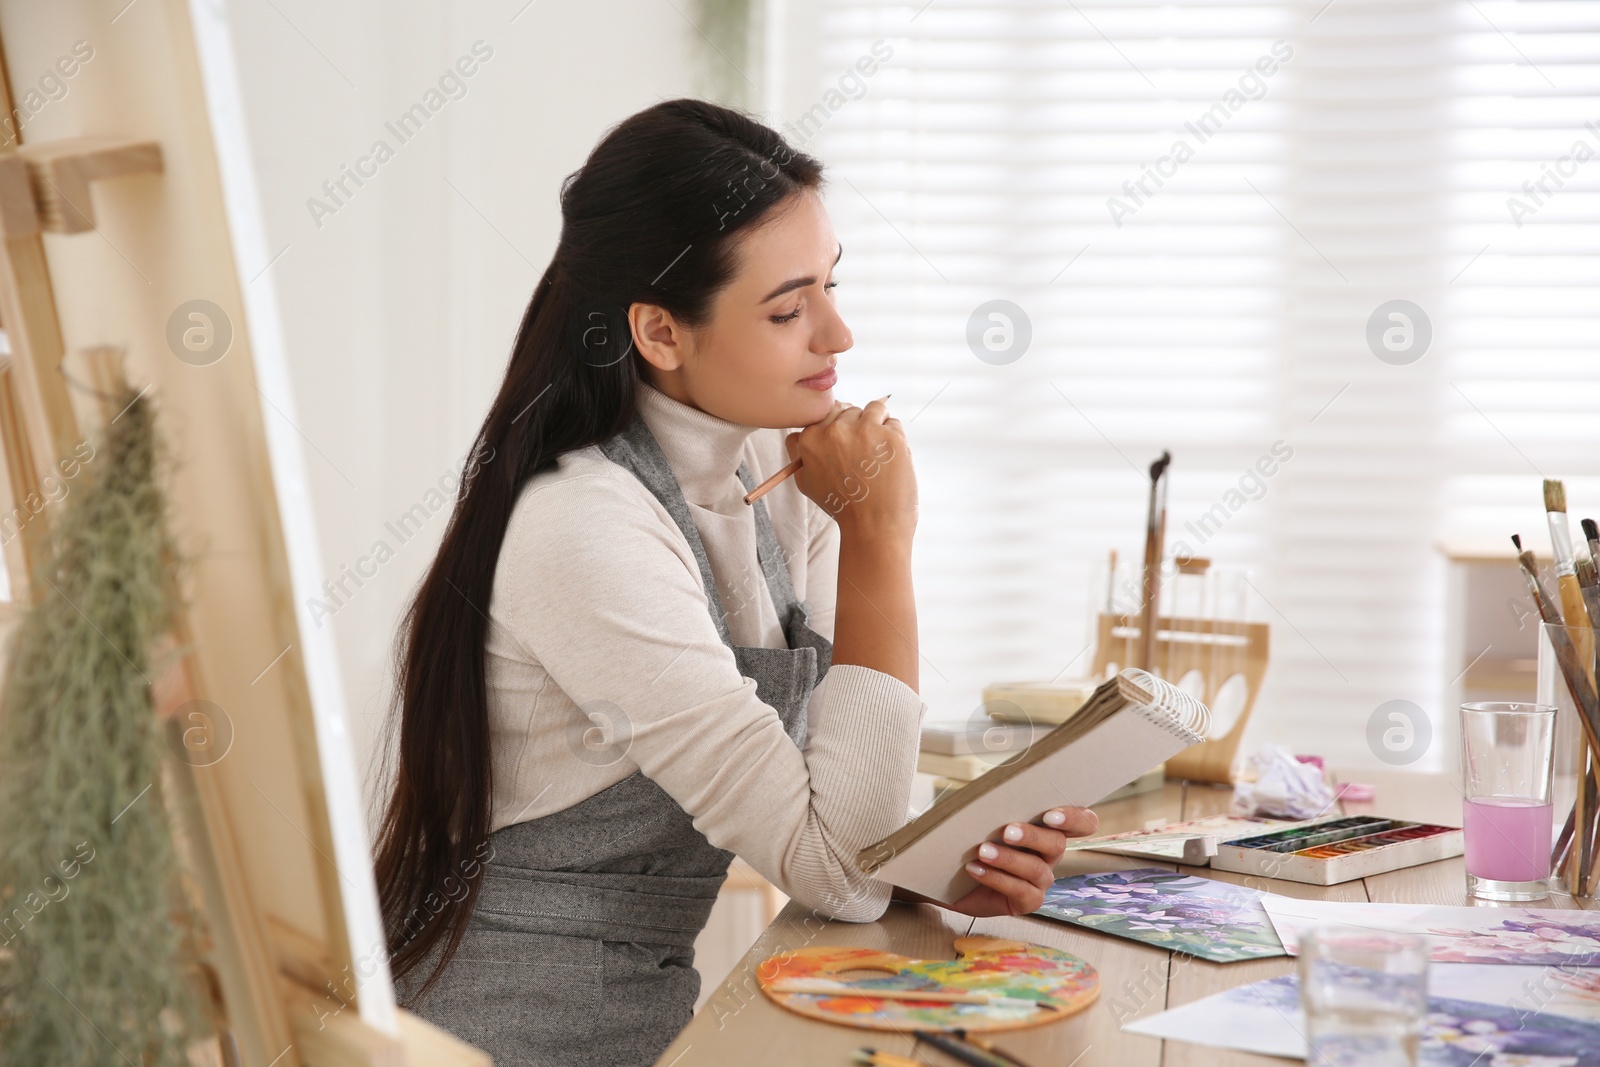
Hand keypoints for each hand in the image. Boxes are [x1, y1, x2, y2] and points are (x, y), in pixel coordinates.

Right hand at [785, 398, 915, 542]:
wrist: (873, 528)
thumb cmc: (842, 508)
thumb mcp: (806, 482)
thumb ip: (799, 453)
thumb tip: (799, 434)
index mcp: (810, 439)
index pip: (824, 411)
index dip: (836, 423)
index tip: (844, 437)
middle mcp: (835, 430)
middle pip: (848, 409)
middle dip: (857, 425)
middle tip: (863, 452)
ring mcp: (865, 430)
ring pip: (874, 409)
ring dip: (878, 424)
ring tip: (878, 451)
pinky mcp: (891, 436)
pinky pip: (893, 422)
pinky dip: (894, 437)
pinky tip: (889, 459)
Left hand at [946, 807, 1097, 917]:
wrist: (953, 877)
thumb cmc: (974, 841)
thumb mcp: (987, 820)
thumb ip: (1000, 808)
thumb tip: (992, 791)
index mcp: (1048, 829)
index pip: (1081, 822)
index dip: (1073, 818)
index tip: (1050, 815)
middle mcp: (1050, 855)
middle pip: (1056, 844)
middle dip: (1032, 836)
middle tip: (1007, 831)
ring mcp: (1041, 880)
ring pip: (1036, 868)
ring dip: (1008, 858)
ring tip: (983, 851)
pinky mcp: (1028, 901)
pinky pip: (1019, 890)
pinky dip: (996, 878)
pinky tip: (975, 869)